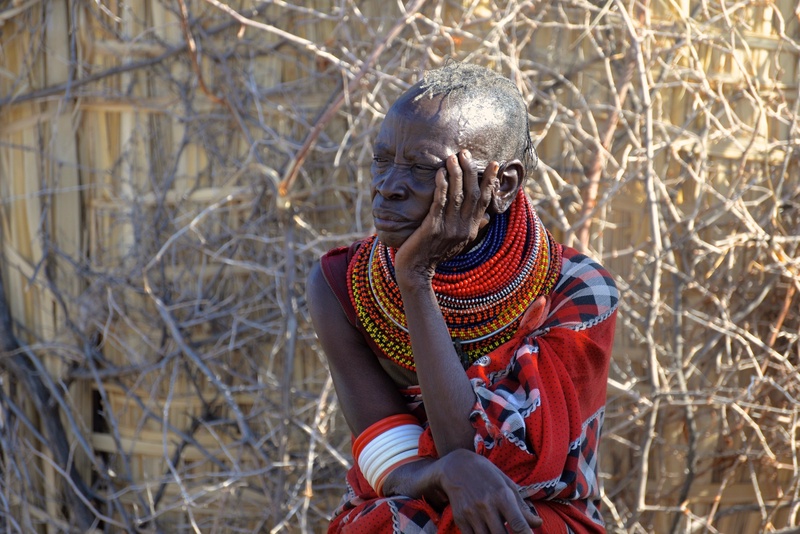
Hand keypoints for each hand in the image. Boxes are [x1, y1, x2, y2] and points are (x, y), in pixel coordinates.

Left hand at [394, 150, 496, 282]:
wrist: (416, 271)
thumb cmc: (434, 253)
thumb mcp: (459, 241)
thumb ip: (473, 227)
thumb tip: (488, 218)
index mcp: (471, 229)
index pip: (485, 201)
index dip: (490, 181)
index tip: (495, 163)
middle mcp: (464, 228)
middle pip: (472, 194)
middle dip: (470, 171)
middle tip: (466, 152)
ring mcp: (449, 228)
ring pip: (458, 196)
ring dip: (456, 174)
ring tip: (453, 157)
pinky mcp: (434, 227)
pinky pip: (440, 202)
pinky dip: (442, 185)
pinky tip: (440, 172)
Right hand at [435, 449, 541, 533]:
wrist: (457, 466)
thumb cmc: (487, 475)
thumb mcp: (507, 484)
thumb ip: (522, 507)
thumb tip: (538, 524)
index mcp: (502, 495)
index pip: (518, 524)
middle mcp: (486, 505)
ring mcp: (471, 513)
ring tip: (498, 530)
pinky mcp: (460, 519)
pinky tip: (486, 531)